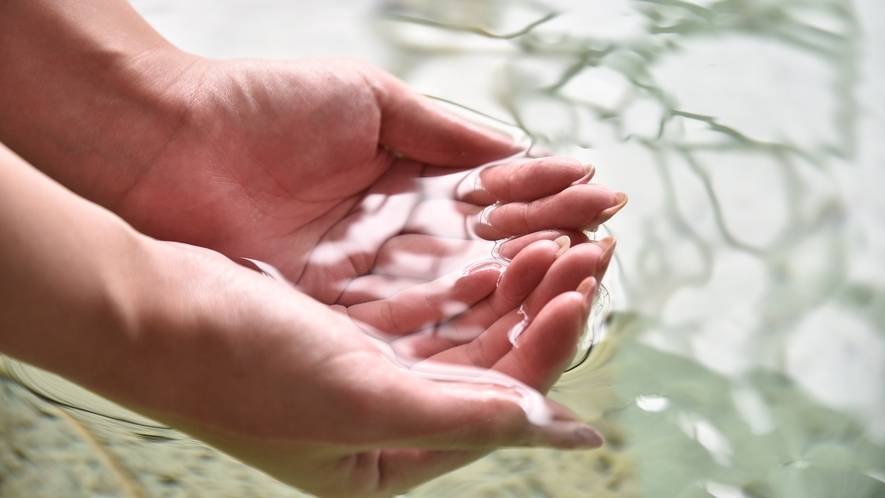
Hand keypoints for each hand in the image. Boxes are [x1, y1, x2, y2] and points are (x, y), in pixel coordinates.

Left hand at [107, 58, 624, 299]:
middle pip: (488, 256)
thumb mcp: (372, 101)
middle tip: (602, 244)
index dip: (545, 201)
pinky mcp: (339, 319)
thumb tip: (520, 154)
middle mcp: (395, 244)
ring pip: (462, 294)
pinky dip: (467, 313)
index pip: (493, 204)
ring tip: (577, 273)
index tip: (598, 197)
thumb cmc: (260, 108)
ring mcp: (369, 284)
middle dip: (548, 248)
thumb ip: (446, 134)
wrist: (166, 143)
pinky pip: (415, 322)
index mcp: (406, 190)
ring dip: (522, 285)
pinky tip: (515, 296)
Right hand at [112, 238, 607, 497]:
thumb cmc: (236, 366)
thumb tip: (561, 431)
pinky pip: (434, 299)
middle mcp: (385, 417)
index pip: (496, 408)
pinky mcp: (354, 322)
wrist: (150, 305)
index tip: (580, 295)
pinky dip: (468, 272)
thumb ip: (465, 416)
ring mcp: (370, 367)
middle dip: (540, 311)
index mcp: (386, 458)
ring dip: (513, 286)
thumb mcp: (358, 399)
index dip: (547, 351)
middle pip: (491, 366)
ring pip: (468, 328)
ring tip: (553, 242)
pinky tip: (498, 243)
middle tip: (585, 256)